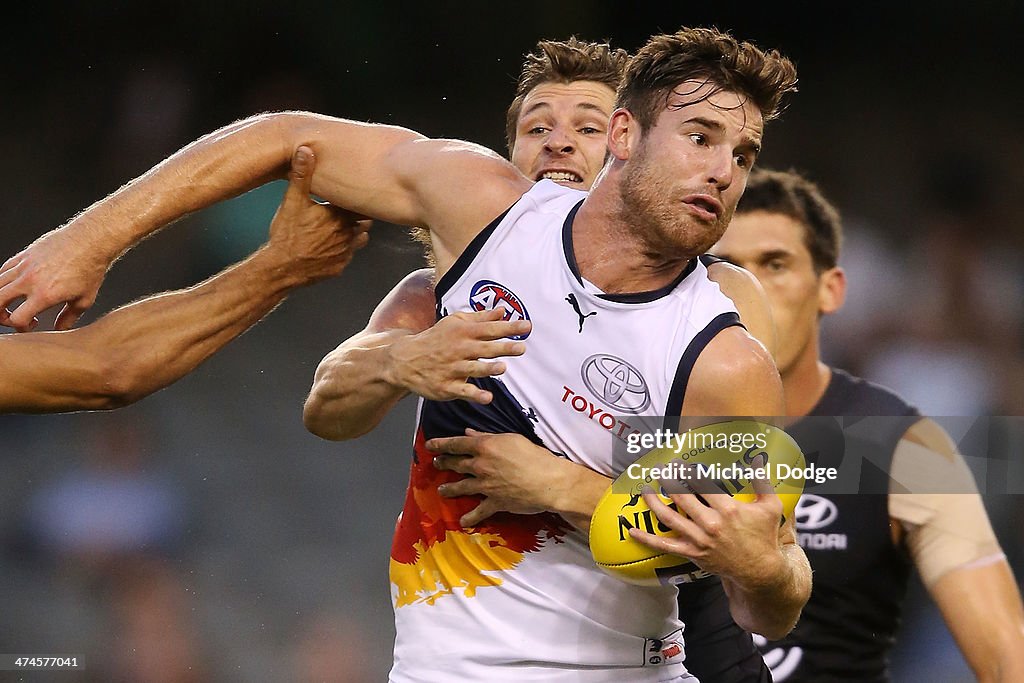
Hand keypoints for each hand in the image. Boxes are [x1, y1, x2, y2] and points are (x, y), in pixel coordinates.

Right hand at [0, 220, 116, 330]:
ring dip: (1, 298)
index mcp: (45, 295)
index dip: (21, 327)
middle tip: (13, 317)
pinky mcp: (24, 255)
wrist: (91, 241)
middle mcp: (30, 281)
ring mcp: (24, 266)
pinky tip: (17, 285)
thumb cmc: (90, 269)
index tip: (31, 325)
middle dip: (1, 315)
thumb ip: (69, 318)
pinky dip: (4, 281)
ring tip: (12, 302)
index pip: (18, 319)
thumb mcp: (84, 300)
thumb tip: (60, 329)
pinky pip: (3, 270)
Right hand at [264, 146, 370, 284]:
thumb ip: (301, 175)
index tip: (358, 191)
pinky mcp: (340, 266)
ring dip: (354, 232)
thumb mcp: (292, 201)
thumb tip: (305, 150)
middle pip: (364, 219)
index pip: (361, 202)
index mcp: (339, 214)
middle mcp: (348, 233)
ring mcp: (346, 252)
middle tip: (351, 208)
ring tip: (341, 226)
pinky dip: (344, 250)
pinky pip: (349, 256)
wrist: (282, 268)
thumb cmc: (287, 234)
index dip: (359, 197)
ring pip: (360, 237)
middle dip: (359, 214)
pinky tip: (331, 246)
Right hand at [386, 310, 529, 403]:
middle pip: (484, 348)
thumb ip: (481, 318)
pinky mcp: (446, 386)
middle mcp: (459, 349)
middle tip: (521, 347)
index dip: (509, 327)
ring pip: (473, 369)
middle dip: (503, 347)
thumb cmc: (436, 338)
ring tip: (502, 368)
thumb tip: (504, 311)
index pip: (489, 328)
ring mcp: (452, 369)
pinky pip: (462, 391)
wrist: (405, 359)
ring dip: (487, 368)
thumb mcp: (455, 322)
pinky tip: (487, 397)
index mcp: (463, 332)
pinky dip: (474, 395)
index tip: (527, 326)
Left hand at [427, 429, 564, 525]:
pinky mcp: (494, 502)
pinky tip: (463, 521)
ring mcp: (486, 485)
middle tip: (437, 463)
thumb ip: (487, 437)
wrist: (549, 481)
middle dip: (444, 463)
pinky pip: (479, 511)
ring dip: (449, 489)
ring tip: (442, 491)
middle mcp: (481, 466)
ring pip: (461, 487)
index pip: (456, 444)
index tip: (430, 444)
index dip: (441, 444)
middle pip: (456, 464)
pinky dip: (470, 517)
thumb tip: (469, 433)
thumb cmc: (535, 455)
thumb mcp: (511, 439)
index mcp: (485, 447)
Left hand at [629, 466, 785, 587]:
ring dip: (654, 502)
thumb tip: (757, 459)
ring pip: (669, 517)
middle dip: (669, 480)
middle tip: (660, 470)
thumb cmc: (764, 536)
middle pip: (682, 496)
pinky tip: (632, 531)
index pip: (702, 484)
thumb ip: (762, 481)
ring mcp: (700, 539)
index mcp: (728, 509)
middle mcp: (711, 523)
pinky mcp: (693, 553)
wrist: (760, 570)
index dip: (688, 472)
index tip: (680, 464)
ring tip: (645, 489)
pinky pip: (665, 546)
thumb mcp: (770, 506)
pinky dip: (647, 539)